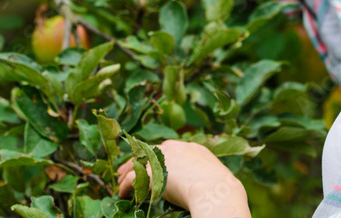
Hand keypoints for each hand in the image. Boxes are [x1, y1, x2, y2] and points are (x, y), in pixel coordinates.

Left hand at [117, 140, 249, 216]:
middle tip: (126, 170)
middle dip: (137, 161)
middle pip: (149, 152)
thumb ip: (205, 176)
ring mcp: (163, 158)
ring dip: (127, 173)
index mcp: (192, 148)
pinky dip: (125, 186)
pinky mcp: (152, 171)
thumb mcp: (214, 177)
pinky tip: (122, 193)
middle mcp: (175, 148)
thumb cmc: (221, 189)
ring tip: (120, 182)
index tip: (150, 164)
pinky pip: (132, 178)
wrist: (215, 190)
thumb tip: (205, 187)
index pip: (167, 150)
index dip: (156, 158)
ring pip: (137, 162)